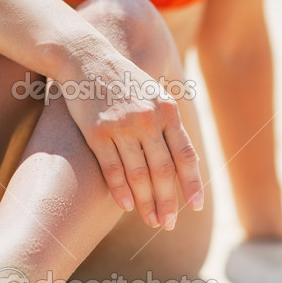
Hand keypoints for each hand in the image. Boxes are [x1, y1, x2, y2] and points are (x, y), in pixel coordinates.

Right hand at [53, 50, 203, 229]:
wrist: (85, 58)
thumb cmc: (122, 81)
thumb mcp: (153, 93)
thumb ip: (169, 123)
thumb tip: (189, 159)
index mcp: (166, 110)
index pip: (185, 155)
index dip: (192, 183)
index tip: (195, 206)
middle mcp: (147, 119)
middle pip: (163, 170)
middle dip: (168, 202)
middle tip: (169, 224)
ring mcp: (122, 126)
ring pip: (139, 175)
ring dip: (146, 203)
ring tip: (152, 222)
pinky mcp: (97, 133)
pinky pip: (113, 169)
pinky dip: (121, 191)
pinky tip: (127, 207)